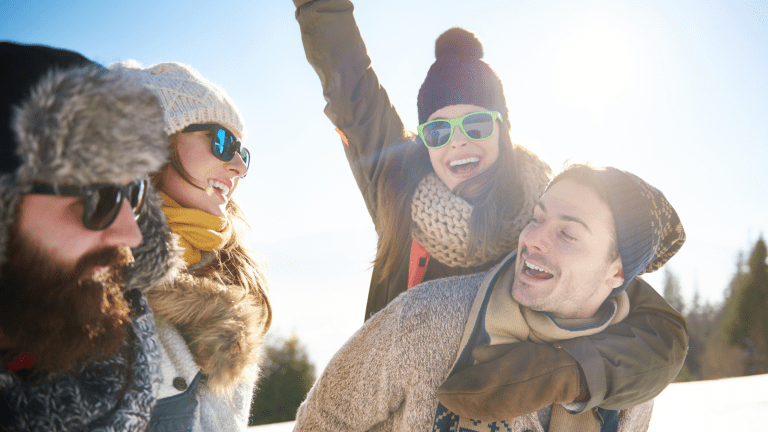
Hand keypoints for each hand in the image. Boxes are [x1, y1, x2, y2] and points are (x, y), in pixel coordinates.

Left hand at [436, 341, 587, 420]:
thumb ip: (493, 353)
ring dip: (460, 407)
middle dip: (454, 398)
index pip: (474, 382)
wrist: (560, 376)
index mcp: (504, 373)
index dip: (456, 386)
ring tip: (447, 402)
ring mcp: (508, 405)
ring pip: (479, 409)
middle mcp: (505, 392)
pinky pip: (488, 414)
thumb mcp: (515, 349)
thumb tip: (474, 356)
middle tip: (439, 394)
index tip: (441, 387)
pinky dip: (473, 413)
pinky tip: (463, 410)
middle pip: (473, 398)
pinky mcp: (511, 412)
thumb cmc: (536, 358)